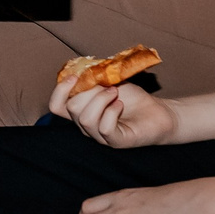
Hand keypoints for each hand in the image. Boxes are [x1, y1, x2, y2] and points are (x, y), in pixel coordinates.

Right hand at [52, 76, 178, 149]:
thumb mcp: (109, 82)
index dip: (60, 90)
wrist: (158, 111)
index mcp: (81, 112)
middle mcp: (86, 127)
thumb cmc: (133, 99)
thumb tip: (81, 71)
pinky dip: (111, 111)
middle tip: (107, 86)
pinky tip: (120, 105)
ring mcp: (100, 137)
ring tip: (115, 94)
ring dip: (101, 99)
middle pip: (71, 108)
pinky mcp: (116, 142)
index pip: (56, 106)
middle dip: (89, 91)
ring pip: (85, 118)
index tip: (76, 76)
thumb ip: (93, 79)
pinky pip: (104, 127)